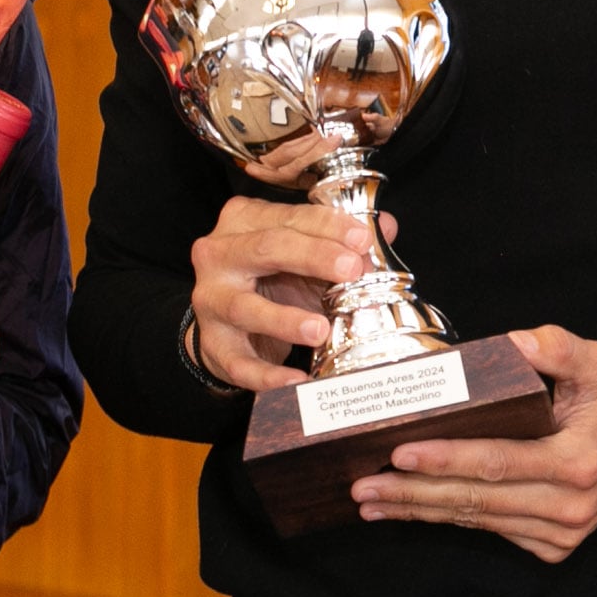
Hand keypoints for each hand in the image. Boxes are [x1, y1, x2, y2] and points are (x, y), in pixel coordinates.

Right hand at [187, 197, 397, 392]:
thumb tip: (385, 228)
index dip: (328, 226)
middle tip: (351, 269)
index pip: (289, 216)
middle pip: (264, 249)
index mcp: (243, 222)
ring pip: (243, 307)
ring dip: (284, 320)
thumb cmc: (271, 279)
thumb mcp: (304, 255)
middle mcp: (220, 255)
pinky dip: (268, 376)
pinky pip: (239, 363)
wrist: (226, 320)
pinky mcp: (214, 344)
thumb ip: (341, 241)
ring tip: (320, 329)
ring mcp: (211, 301)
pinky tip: (297, 380)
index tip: (362, 240)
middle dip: (311, 257)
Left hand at [350, 325, 596, 561]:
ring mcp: (563, 531)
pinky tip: (412, 509)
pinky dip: (451, 518)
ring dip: (422, 512)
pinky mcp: (555, 544)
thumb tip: (512, 344)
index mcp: (577, 462)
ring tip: (372, 502)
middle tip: (363, 487)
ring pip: (479, 520)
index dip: (446, 459)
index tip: (399, 454)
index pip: (497, 462)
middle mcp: (570, 506)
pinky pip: (493, 529)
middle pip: (477, 500)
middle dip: (415, 494)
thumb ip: (556, 348)